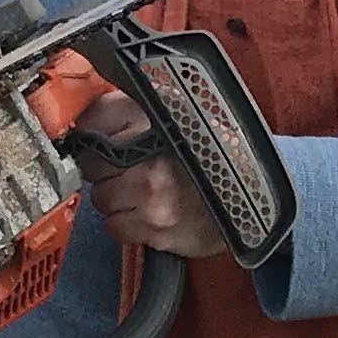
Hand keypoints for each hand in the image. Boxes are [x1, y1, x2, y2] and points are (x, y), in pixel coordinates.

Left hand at [76, 90, 233, 260]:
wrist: (253, 194)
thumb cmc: (212, 154)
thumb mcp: (176, 113)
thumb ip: (128, 109)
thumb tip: (85, 117)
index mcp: (156, 118)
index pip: (93, 122)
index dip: (92, 134)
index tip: (99, 141)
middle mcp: (151, 155)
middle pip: (90, 164)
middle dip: (104, 167)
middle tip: (127, 168)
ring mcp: (153, 195)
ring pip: (101, 198)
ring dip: (115, 197)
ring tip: (141, 190)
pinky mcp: (157, 229)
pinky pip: (116, 227)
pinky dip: (125, 222)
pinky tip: (146, 212)